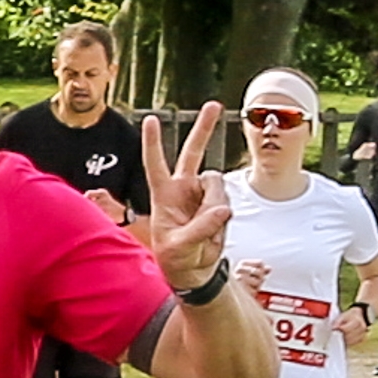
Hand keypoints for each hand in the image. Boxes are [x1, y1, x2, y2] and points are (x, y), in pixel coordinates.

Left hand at [129, 103, 233, 286]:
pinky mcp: (219, 204)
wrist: (194, 272)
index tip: (150, 118)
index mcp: (163, 194)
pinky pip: (227, 201)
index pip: (156, 163)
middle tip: (214, 105)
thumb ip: (200, 227)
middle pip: (193, 152)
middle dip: (204, 128)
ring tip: (204, 228)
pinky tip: (214, 230)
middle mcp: (184, 188)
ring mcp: (203, 194)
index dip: (153, 142)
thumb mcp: (181, 247)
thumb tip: (223, 208)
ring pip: (216, 184)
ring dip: (214, 203)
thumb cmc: (176, 259)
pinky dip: (223, 216)